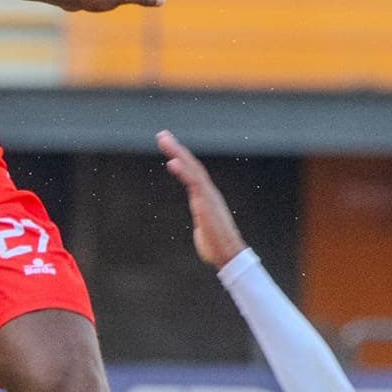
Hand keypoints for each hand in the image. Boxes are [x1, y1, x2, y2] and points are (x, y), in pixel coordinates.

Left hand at [157, 129, 245, 268]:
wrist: (229, 256)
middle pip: (192, 165)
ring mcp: (208, 197)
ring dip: (178, 153)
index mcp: (207, 198)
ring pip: (193, 169)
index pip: (193, 173)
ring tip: (165, 140)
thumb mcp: (206, 230)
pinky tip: (173, 162)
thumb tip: (202, 229)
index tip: (170, 147)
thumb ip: (202, 224)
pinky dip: (183, 171)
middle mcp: (208, 193)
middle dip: (177, 149)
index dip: (182, 159)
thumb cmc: (217, 247)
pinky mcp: (206, 204)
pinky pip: (194, 183)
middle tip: (163, 135)